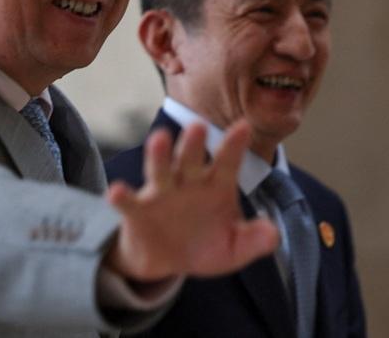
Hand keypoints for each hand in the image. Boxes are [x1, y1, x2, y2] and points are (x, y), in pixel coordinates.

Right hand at [104, 119, 279, 281]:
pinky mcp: (138, 211)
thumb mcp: (234, 249)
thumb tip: (273, 234)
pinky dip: (121, 196)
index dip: (234, 145)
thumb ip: (254, 241)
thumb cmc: (204, 245)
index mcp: (215, 185)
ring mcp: (161, 194)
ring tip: (158, 138)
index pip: (227, 162)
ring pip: (160, 170)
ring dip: (159, 155)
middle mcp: (187, 182)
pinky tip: (116, 191)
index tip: (244, 127)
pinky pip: (129, 202)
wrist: (166, 263)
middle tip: (198, 126)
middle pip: (190, 159)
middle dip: (193, 144)